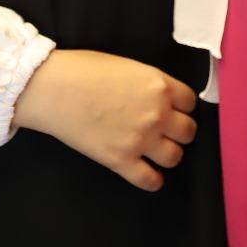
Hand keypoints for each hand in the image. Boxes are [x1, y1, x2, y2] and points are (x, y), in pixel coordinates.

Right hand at [12, 49, 196, 190]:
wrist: (55, 89)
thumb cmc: (85, 70)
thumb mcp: (128, 66)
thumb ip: (149, 84)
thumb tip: (159, 97)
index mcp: (159, 85)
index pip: (191, 101)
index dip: (183, 105)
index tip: (175, 108)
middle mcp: (156, 113)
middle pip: (188, 131)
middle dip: (179, 130)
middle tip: (166, 130)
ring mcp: (140, 140)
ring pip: (175, 157)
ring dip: (168, 154)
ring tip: (156, 150)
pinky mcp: (121, 161)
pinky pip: (150, 180)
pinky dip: (152, 179)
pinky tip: (146, 172)